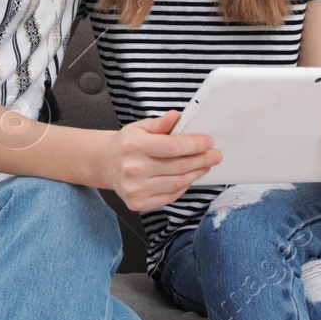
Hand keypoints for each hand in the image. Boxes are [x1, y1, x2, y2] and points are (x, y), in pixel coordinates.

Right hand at [99, 110, 222, 211]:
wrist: (106, 164)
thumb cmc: (127, 144)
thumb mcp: (140, 127)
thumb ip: (160, 123)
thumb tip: (176, 116)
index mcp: (134, 146)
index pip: (173, 147)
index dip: (195, 145)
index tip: (209, 142)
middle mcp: (134, 169)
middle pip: (178, 166)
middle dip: (202, 160)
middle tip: (215, 155)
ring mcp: (135, 189)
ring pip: (177, 183)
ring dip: (196, 173)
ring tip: (205, 165)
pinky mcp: (138, 203)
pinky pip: (169, 196)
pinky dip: (183, 187)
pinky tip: (189, 177)